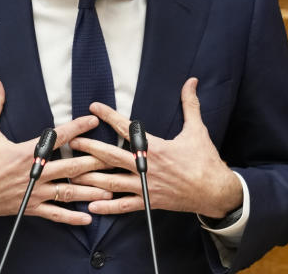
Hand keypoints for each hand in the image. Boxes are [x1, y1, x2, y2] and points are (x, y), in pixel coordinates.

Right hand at [0, 77, 113, 224]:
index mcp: (25, 153)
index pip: (56, 137)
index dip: (76, 128)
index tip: (93, 121)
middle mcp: (34, 174)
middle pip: (71, 168)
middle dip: (94, 163)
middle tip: (113, 159)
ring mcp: (34, 193)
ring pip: (68, 193)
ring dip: (90, 191)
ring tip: (110, 190)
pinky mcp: (31, 208)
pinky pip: (55, 214)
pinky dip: (72, 218)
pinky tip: (88, 219)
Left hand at [68, 77, 242, 218]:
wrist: (215, 192)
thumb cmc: (205, 161)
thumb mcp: (197, 130)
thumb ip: (190, 104)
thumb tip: (191, 81)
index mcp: (155, 148)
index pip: (127, 128)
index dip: (108, 116)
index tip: (93, 107)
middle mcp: (146, 167)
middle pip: (111, 156)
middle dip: (90, 148)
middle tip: (73, 142)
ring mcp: (145, 187)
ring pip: (112, 182)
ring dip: (90, 178)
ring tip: (72, 173)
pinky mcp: (148, 203)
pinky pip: (124, 206)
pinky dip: (107, 206)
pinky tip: (91, 205)